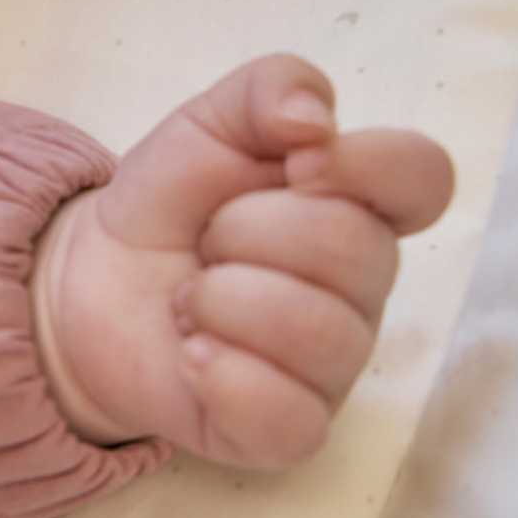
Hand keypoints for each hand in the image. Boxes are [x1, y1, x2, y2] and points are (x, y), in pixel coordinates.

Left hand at [30, 54, 454, 468]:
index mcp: (358, 205)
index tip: (296, 162)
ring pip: (319, 332)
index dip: (366, 164)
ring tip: (191, 300)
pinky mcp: (291, 430)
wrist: (91, 282)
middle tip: (208, 241)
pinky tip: (192, 354)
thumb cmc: (173, 203)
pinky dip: (222, 375)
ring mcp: (333, 365)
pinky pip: (289, 415)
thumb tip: (316, 122)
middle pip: (356, 250)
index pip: (426, 177)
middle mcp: (362, 289)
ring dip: (223, 300)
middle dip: (247, 230)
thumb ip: (269, 88)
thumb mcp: (208, 120)